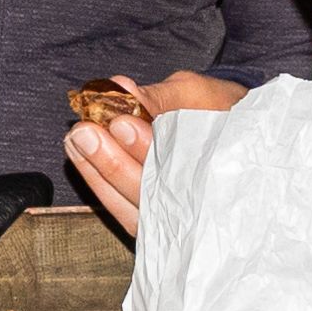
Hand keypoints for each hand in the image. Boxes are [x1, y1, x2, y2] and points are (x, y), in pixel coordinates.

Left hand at [60, 69, 241, 235]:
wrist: (235, 135)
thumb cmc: (217, 109)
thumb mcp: (196, 93)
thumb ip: (159, 97)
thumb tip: (120, 89)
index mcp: (216, 170)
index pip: (178, 167)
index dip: (146, 147)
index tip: (120, 123)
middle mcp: (198, 202)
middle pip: (151, 190)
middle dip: (113, 161)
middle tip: (86, 132)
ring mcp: (174, 217)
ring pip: (131, 203)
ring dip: (98, 171)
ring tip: (76, 139)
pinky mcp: (152, 221)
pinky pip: (121, 210)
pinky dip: (97, 182)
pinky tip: (78, 156)